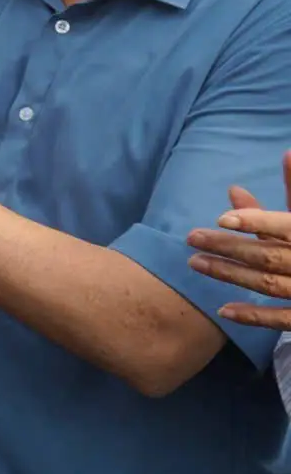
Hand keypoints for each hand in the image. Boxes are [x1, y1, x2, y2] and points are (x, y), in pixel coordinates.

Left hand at [187, 150, 290, 328]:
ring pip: (269, 283)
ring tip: (195, 262)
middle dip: (229, 247)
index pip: (288, 226)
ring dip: (231, 274)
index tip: (223, 218)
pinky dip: (255, 316)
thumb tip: (287, 153)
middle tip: (191, 237)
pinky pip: (283, 319)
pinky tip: (224, 310)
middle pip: (269, 255)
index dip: (257, 221)